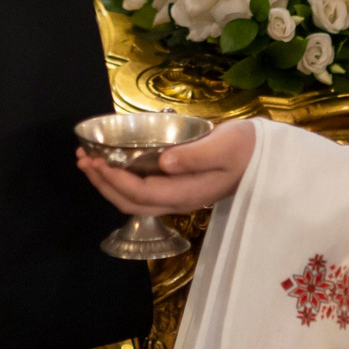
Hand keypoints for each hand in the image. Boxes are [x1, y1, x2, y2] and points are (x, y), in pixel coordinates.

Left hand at [77, 119, 257, 215]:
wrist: (265, 158)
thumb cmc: (246, 148)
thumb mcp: (225, 146)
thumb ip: (196, 156)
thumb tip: (164, 162)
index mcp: (188, 193)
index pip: (142, 193)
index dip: (115, 180)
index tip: (96, 161)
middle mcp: (178, 200)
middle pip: (131, 203)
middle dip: (102, 184)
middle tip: (83, 160)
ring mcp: (177, 197)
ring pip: (134, 200)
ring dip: (107, 183)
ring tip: (88, 162)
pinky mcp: (177, 188)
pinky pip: (142, 191)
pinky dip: (121, 180)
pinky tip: (113, 165)